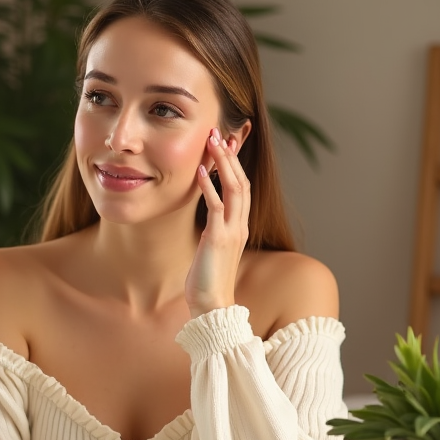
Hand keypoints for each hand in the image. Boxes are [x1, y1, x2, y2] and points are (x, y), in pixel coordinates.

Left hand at [184, 128, 250, 316]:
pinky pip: (216, 206)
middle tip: (218, 133)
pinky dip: (208, 186)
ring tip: (212, 142)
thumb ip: (213, 228)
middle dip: (230, 156)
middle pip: (241, 182)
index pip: (241, 187)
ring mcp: (231, 231)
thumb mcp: (211, 247)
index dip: (234, 164)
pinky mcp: (218, 238)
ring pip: (234, 189)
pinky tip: (198, 170)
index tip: (226, 144)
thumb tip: (206, 214)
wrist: (212, 305)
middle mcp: (239, 225)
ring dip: (223, 163)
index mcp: (238, 226)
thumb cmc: (207, 279)